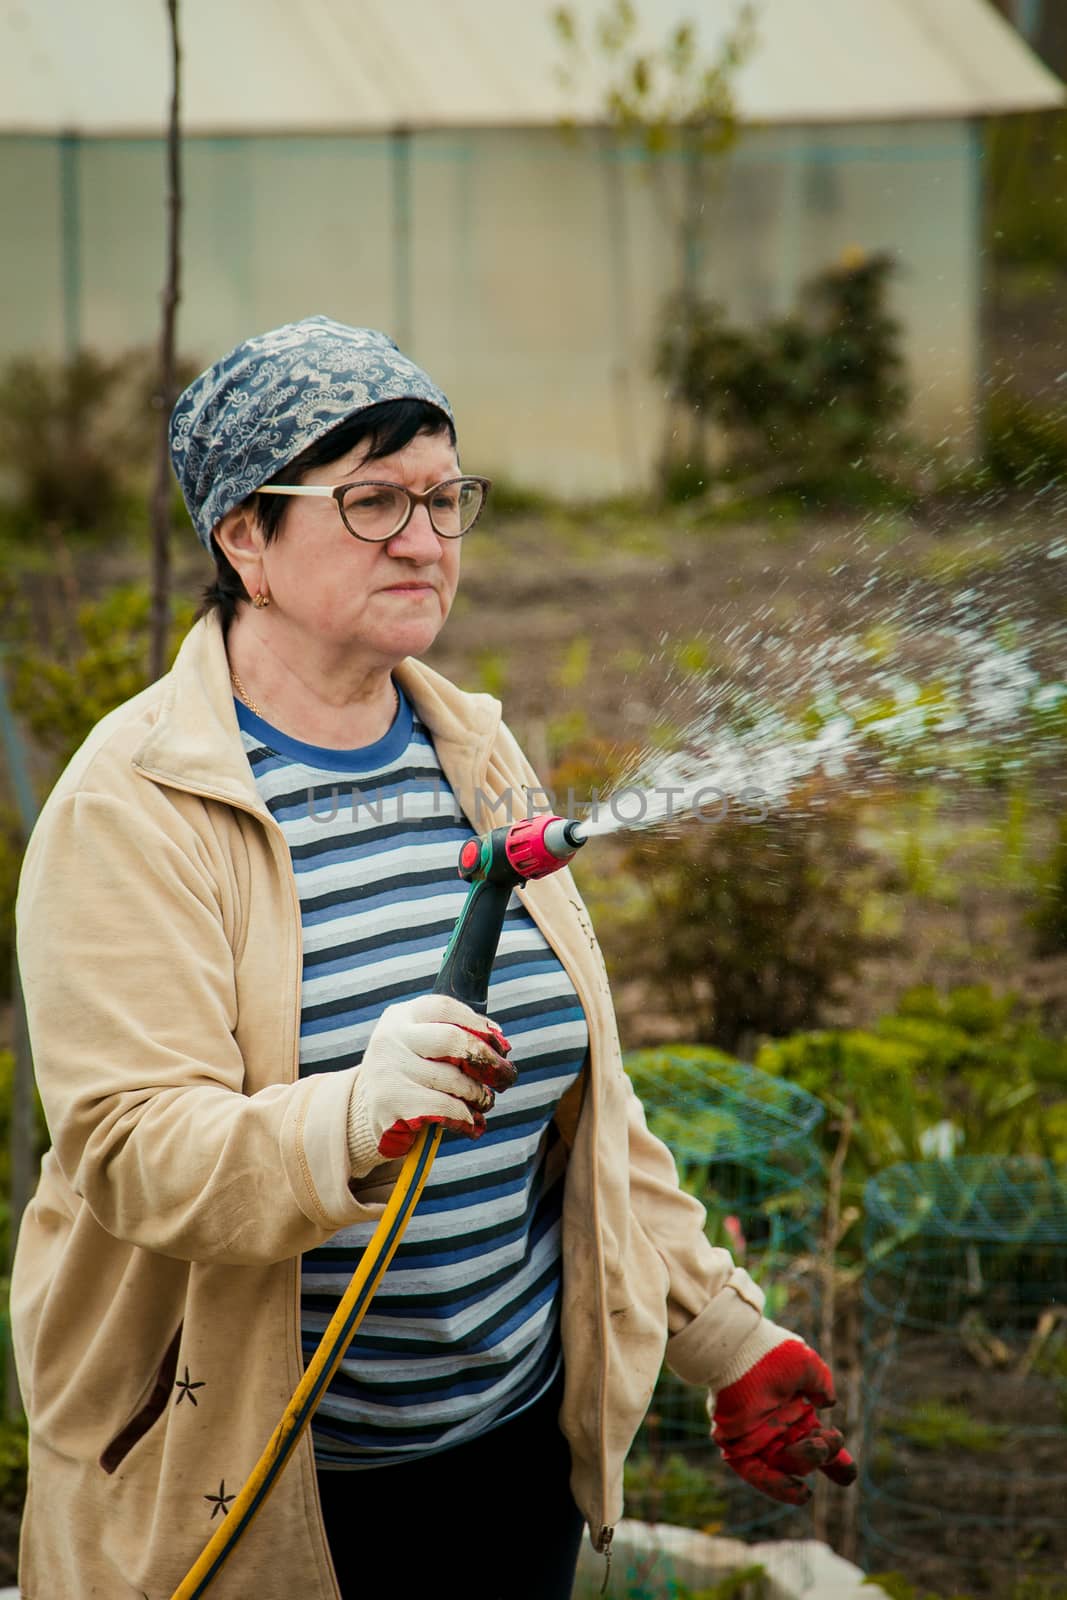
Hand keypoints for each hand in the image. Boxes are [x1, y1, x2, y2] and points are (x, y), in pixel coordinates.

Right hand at [346, 994, 513, 1176]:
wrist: (369, 1113)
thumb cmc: (412, 1074)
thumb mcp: (425, 1046)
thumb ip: (457, 1037)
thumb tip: (500, 1044)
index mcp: (401, 1016)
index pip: (445, 1008)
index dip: (478, 1025)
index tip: (501, 1045)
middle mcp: (390, 1038)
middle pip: (452, 1040)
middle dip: (487, 1061)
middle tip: (507, 1076)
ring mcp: (388, 1069)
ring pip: (453, 1079)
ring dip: (479, 1095)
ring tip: (485, 1102)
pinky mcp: (391, 1103)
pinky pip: (444, 1108)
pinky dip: (466, 1117)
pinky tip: (472, 1123)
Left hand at [709, 1321, 856, 1504]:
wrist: (739, 1349)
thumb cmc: (773, 1353)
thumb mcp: (807, 1366)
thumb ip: (821, 1383)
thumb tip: (828, 1403)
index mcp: (796, 1411)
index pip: (819, 1441)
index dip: (835, 1458)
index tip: (848, 1472)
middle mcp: (778, 1427)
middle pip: (806, 1459)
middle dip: (824, 1455)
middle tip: (826, 1439)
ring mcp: (758, 1437)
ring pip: (786, 1465)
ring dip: (805, 1462)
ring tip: (814, 1447)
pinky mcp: (737, 1444)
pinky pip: (756, 1473)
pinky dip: (778, 1485)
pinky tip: (802, 1493)